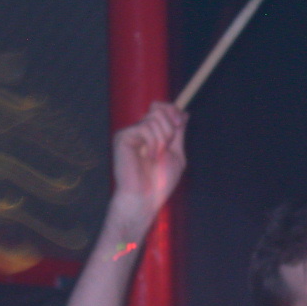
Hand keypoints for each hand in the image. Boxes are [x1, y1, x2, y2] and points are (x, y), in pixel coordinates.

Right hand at [110, 102, 187, 236]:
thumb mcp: (176, 154)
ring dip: (163, 139)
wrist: (145, 196)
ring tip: (156, 156)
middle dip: (170, 127)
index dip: (172, 110)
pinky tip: (148, 157)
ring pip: (154, 118)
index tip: (180, 123)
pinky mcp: (123, 137)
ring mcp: (130, 132)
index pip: (161, 108)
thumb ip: (178, 133)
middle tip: (167, 146)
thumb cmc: (160, 181)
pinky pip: (145, 128)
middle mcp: (140, 130)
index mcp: (152, 133)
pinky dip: (153, 144)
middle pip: (159, 108)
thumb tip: (184, 112)